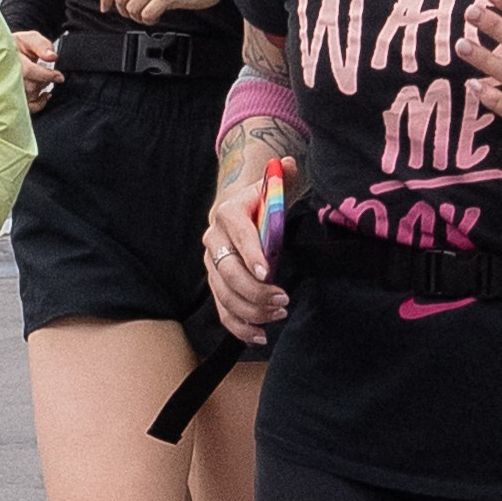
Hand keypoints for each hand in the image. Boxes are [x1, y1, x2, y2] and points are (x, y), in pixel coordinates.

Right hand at [14, 30, 60, 112]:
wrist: (1, 56)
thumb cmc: (15, 48)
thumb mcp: (29, 39)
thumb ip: (42, 45)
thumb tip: (52, 56)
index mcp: (11, 62)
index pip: (31, 72)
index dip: (48, 76)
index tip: (59, 76)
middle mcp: (8, 78)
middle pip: (32, 86)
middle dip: (43, 80)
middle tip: (45, 72)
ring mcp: (9, 91)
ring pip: (30, 96)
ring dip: (39, 88)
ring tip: (39, 79)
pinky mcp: (12, 100)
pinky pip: (27, 108)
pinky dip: (39, 103)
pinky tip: (44, 95)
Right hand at [202, 161, 292, 343]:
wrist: (239, 209)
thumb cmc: (261, 200)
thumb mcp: (273, 185)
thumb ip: (283, 176)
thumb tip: (289, 165)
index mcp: (228, 213)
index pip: (239, 236)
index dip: (252, 255)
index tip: (268, 273)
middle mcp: (213, 240)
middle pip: (228, 272)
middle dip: (255, 291)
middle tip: (283, 301)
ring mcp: (212, 265)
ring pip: (224, 295)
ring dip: (251, 310)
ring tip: (278, 315)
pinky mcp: (216, 284)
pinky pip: (223, 310)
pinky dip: (239, 326)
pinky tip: (260, 335)